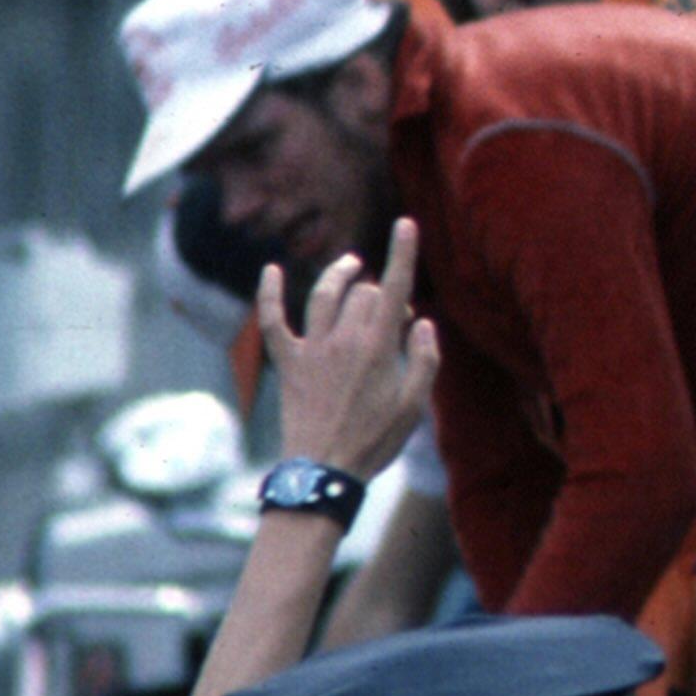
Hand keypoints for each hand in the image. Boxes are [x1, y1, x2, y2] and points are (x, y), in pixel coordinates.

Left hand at [263, 215, 437, 478]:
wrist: (322, 471)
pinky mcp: (287, 363)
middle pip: (364, 292)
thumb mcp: (415, 405)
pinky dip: (270, 294)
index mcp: (378, 348)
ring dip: (339, 274)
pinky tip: (271, 270)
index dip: (402, 252)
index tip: (406, 223)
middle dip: (381, 291)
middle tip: (392, 315)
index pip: (394, 288)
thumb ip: (425, 360)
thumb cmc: (373, 442)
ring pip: (325, 294)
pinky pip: (273, 321)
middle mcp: (343, 341)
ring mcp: (311, 350)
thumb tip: (423, 322)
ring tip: (350, 264)